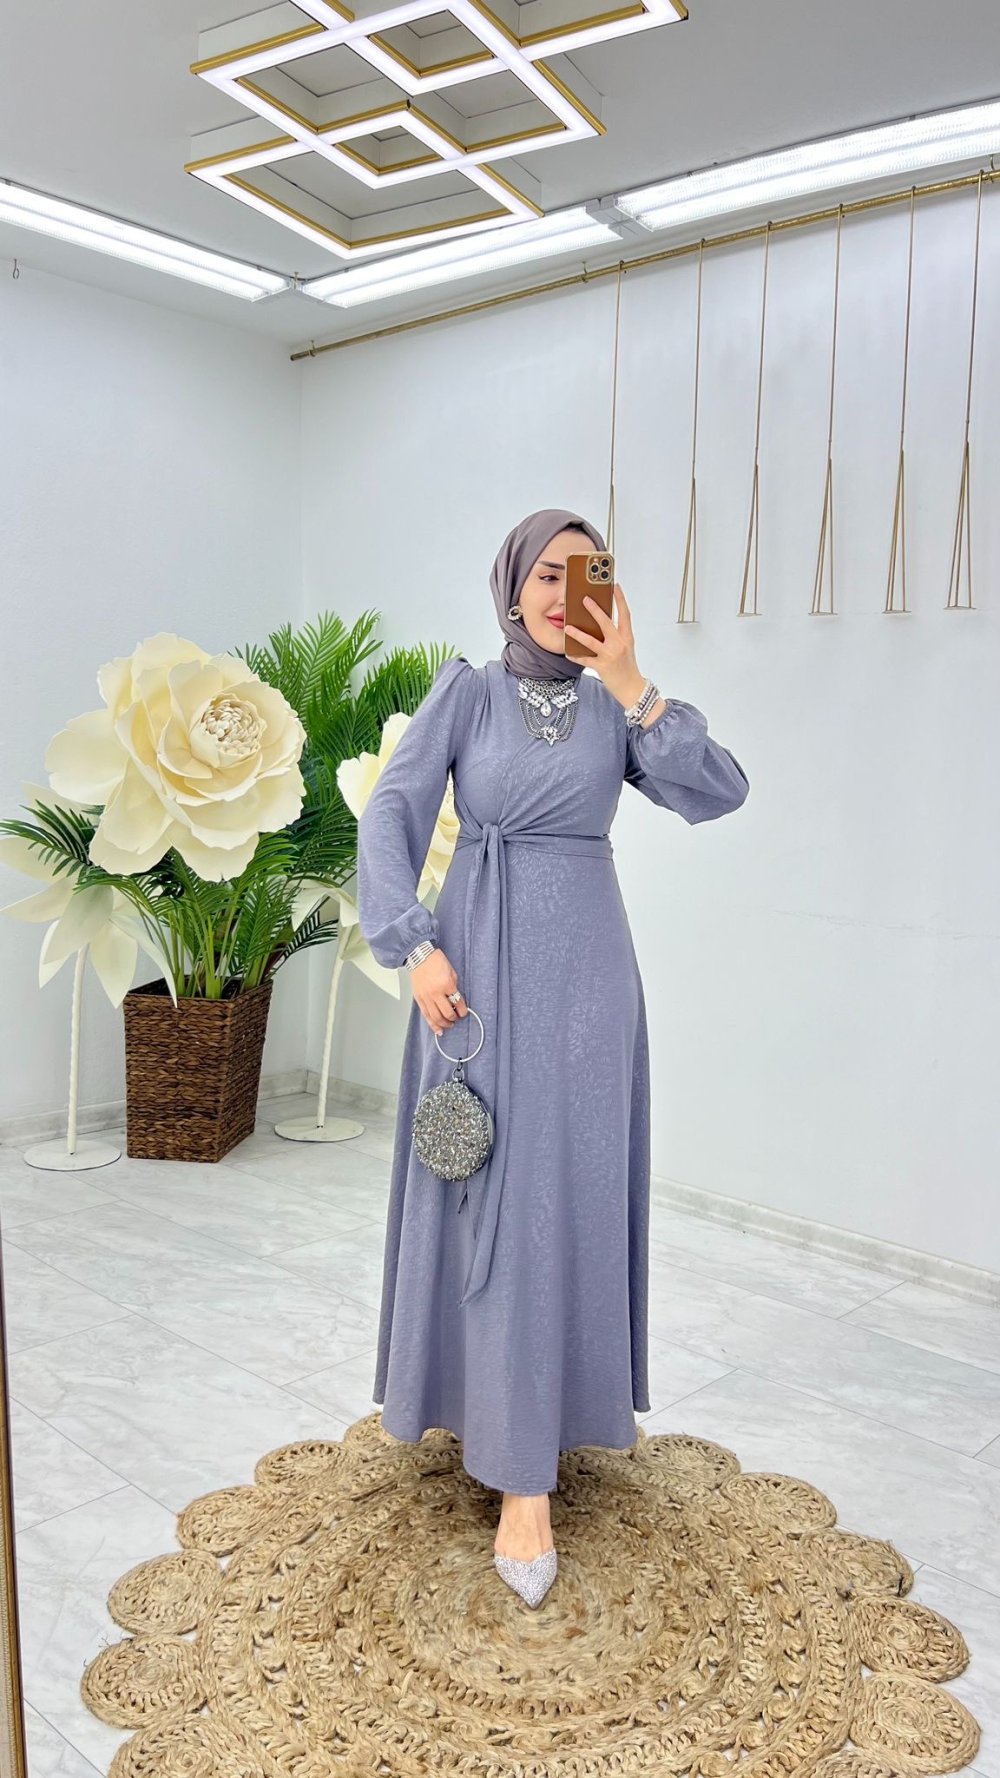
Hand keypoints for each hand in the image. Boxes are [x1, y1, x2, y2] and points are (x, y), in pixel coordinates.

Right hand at [410, 947, 468, 1036]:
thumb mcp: (451, 971)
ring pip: (436, 1017)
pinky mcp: (418, 999)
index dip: (463, 1010)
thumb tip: (456, 999)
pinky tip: (438, 1030)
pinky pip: (426, 1015)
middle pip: (447, 1013)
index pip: (457, 1002)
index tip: (464, 1012)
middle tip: (457, 1019)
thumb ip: (454, 986)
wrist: (419, 956)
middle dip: (454, 1018)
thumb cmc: (435, 961)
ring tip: (449, 1025)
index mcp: (446, 984)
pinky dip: (432, 1024)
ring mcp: (426, 997)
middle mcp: (435, 992)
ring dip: (444, 1024)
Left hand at [562, 584, 649, 712]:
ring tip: (568, 627)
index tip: (615, 586)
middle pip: (606, 623)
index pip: (625, 614)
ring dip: (578, 634)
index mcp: (627, 637)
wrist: (632, 688)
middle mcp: (619, 644)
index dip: (620, 599)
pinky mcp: (602, 667)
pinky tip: (568, 652)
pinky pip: (585, 659)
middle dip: (595, 610)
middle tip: (585, 599)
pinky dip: (575, 656)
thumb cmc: (627, 667)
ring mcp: (610, 655)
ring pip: (591, 641)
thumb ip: (615, 636)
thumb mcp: (625, 648)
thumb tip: (599, 624)